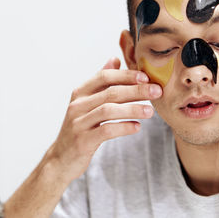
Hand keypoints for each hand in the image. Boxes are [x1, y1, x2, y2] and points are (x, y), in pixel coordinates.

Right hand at [49, 57, 161, 183]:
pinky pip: (106, 131)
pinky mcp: (83, 141)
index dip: (126, 75)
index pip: (104, 76)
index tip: (146, 77)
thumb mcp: (86, 103)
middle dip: (136, 90)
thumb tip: (115, 59)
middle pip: (110, 92)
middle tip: (157, 91)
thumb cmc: (80, 128)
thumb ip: (100, 82)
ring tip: (151, 111)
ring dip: (133, 109)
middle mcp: (77, 105)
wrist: (61, 159)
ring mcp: (78, 123)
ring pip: (109, 110)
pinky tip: (137, 127)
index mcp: (80, 93)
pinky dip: (124, 127)